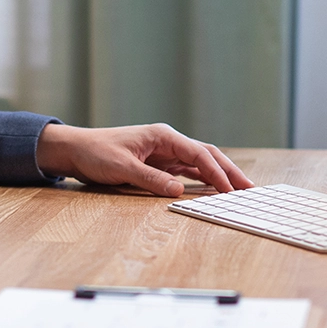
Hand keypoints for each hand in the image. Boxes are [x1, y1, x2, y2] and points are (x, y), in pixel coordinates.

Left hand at [36, 123, 254, 196]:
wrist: (76, 149)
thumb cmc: (96, 153)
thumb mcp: (122, 167)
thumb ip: (151, 179)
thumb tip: (179, 191)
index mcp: (163, 136)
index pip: (199, 154)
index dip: (217, 172)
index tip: (231, 189)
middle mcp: (168, 142)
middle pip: (207, 155)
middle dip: (229, 171)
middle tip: (250, 189)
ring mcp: (165, 152)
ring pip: (200, 163)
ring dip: (219, 176)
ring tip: (239, 191)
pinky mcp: (160, 163)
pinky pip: (187, 172)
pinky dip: (203, 180)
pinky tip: (215, 190)